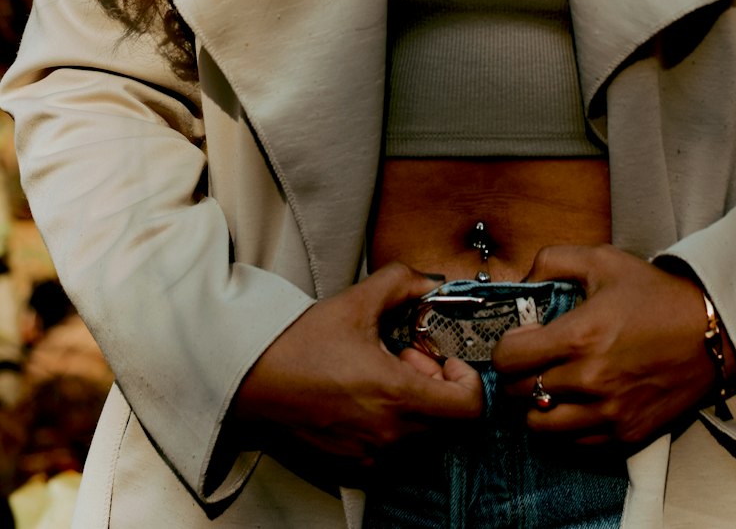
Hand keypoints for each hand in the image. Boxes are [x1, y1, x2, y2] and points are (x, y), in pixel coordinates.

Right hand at [233, 262, 481, 477]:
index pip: (470, 407)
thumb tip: (430, 281)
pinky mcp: (353, 469)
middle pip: (447, 419)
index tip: (444, 360)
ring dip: (414, 405)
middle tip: (407, 360)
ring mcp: (372, 458)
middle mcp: (390, 436)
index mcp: (397, 397)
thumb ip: (402, 283)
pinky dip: (392, 426)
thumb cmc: (299, 347)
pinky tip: (365, 399)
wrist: (250, 383)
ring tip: (382, 377)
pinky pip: (394, 453)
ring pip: (421, 436)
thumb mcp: (356, 302)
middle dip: (436, 385)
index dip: (466, 379)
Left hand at [491, 245, 725, 446]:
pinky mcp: (625, 436)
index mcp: (580, 336)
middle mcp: (590, 380)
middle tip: (529, 363)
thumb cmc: (656, 296)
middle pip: (518, 394)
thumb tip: (522, 281)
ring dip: (534, 407)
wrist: (712, 334)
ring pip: (540, 427)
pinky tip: (574, 405)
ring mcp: (608, 414)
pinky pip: (573, 445)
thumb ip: (553, 261)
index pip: (509, 359)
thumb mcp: (604, 260)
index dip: (505, 349)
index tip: (519, 340)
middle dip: (515, 376)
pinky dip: (565, 428)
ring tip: (547, 387)